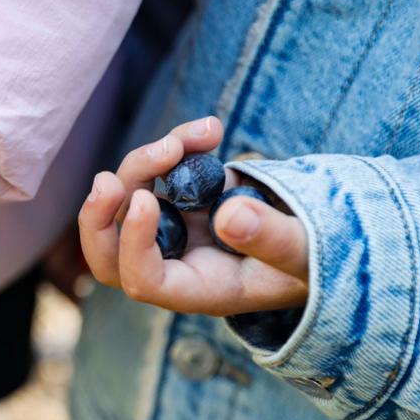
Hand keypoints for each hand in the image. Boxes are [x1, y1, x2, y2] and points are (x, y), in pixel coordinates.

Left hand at [78, 116, 308, 315]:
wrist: (322, 234)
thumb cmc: (317, 256)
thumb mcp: (306, 253)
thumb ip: (272, 239)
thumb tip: (227, 216)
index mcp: (199, 289)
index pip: (142, 279)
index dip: (133, 243)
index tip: (146, 200)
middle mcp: (175, 264)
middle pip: (108, 254)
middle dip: (98, 217)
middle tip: (110, 179)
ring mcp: (173, 231)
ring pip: (126, 202)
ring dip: (146, 164)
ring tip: (196, 135)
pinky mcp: (181, 200)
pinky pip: (157, 173)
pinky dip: (177, 146)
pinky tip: (211, 129)